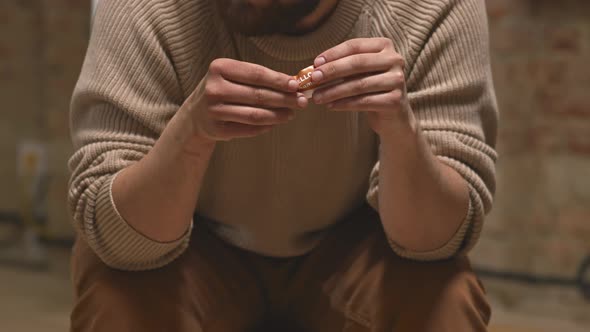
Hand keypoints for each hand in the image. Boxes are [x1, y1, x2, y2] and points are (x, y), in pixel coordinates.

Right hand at [184, 58, 307, 141]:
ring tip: (292, 113)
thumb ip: (257, 78)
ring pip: (255, 114)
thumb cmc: (222, 90)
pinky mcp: (218, 129)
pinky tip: (276, 122)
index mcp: (219, 68)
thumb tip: (292, 84)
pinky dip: (266, 126)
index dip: (279, 80)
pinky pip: (249, 128)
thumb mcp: (232, 76)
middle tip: (302, 101)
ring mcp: (214, 110)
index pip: (256, 74)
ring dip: (278, 115)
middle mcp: (214, 88)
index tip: (296, 85)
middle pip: (258, 95)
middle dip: (284, 99)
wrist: (195, 115)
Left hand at [310, 38, 410, 134]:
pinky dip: (344, 104)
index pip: (354, 46)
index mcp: (385, 46)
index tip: (315, 64)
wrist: (393, 116)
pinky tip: (331, 106)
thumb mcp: (359, 73)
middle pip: (357, 63)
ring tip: (317, 97)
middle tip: (313, 79)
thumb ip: (342, 67)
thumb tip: (313, 69)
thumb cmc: (372, 89)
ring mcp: (397, 80)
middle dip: (332, 71)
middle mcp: (395, 60)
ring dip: (334, 91)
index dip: (333, 54)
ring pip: (359, 84)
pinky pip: (364, 101)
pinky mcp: (395, 100)